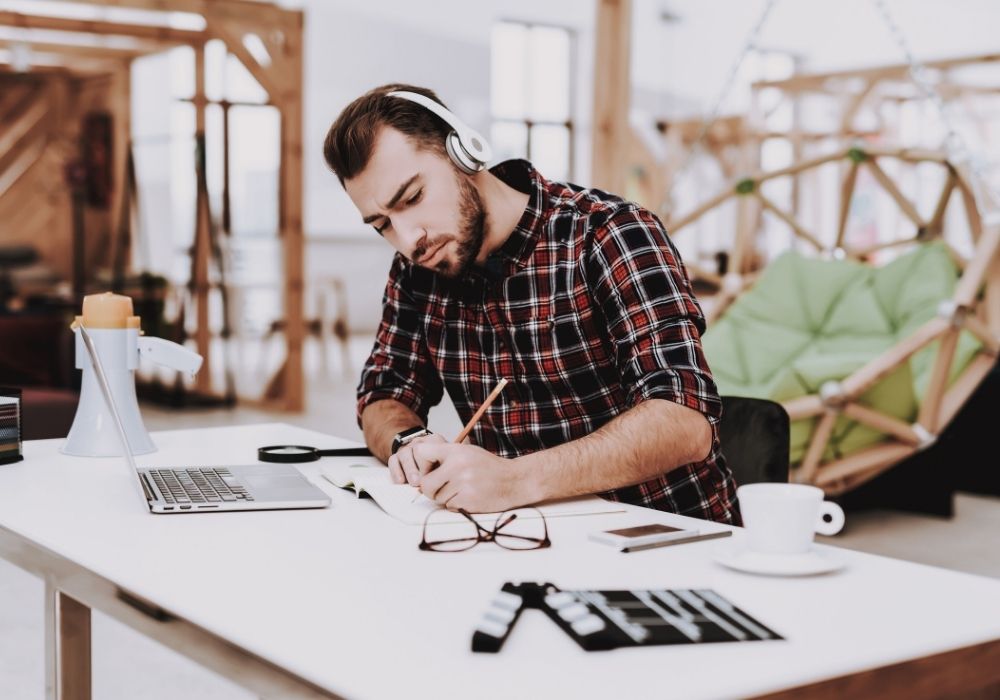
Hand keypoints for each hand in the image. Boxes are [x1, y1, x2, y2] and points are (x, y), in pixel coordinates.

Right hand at [388, 432, 444, 484]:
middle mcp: (420, 442)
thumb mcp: (445, 463)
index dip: (434, 460)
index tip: (436, 474)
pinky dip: (396, 472)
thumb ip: (443, 468)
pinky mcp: (396, 457)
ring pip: (405, 454)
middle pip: (418, 449)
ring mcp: (407, 448)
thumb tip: (441, 481)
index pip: (434, 444)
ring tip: (415, 482)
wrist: (422, 458)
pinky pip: (393, 461)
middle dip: (421, 466)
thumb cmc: (437, 464)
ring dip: (410, 470)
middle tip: (424, 479)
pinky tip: (401, 481)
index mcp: (435, 441)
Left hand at [410, 442, 528, 512]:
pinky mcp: (468, 501)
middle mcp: (457, 466)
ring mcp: (463, 484)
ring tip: (463, 489)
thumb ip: (444, 456)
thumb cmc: (488, 467)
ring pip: (438, 498)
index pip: (422, 452)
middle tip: (443, 487)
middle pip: (426, 484)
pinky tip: (469, 497)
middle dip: (431, 489)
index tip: (429, 470)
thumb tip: (419, 471)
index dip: (421, 465)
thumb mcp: (467, 451)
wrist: (514, 480)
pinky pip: (450, 507)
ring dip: (447, 497)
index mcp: (456, 451)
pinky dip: (457, 505)